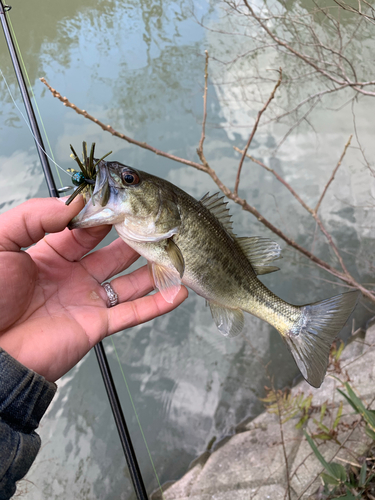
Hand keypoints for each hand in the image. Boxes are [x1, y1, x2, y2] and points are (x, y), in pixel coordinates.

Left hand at [0, 197, 187, 381]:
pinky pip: (132, 313)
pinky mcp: (97, 326)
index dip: (106, 214)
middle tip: (159, 222)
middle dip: (136, 237)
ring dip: (153, 269)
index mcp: (52, 253)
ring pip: (130, 281)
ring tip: (176, 252)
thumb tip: (76, 202)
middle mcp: (74, 274)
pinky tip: (177, 292)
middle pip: (114, 252)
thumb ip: (35, 216)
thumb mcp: (1, 242)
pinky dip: (156, 305)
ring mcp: (88, 300)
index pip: (87, 228)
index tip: (127, 201)